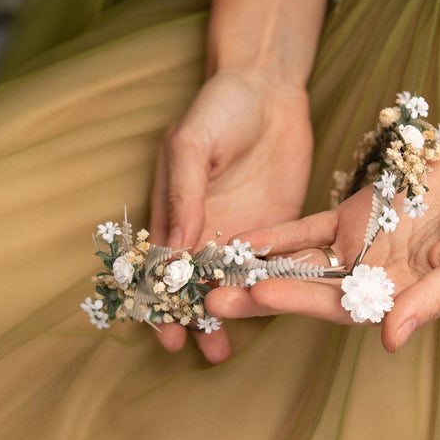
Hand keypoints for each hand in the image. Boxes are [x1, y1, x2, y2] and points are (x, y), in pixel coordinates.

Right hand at [149, 68, 312, 361]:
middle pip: (196, 285)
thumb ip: (183, 193)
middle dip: (195, 320)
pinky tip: (269, 317)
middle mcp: (204, 228)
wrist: (269, 88)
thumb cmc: (219, 108)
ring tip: (224, 352)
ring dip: (229, 316)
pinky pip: (272, 266)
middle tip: (202, 350)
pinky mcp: (278, 228)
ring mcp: (242, 231)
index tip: (165, 329)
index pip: (163, 266)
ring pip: (233, 285)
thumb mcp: (191, 144)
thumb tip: (175, 247)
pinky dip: (268, 292)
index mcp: (174, 211)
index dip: (161, 300)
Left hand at [208, 142, 439, 351]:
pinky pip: (309, 227)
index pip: (336, 306)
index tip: (256, 297)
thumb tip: (389, 340)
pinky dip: (278, 233)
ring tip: (211, 271)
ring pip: (299, 260)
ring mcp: (360, 246)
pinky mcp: (356, 214)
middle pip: (305, 288)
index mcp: (397, 299)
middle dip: (259, 293)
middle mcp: (370, 278)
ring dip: (257, 267)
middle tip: (208, 298)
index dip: (296, 301)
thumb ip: (432, 300)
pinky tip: (244, 238)